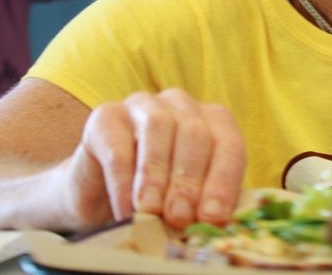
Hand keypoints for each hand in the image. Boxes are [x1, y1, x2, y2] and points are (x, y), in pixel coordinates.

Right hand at [62, 89, 246, 229]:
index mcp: (213, 121)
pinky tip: (125, 209)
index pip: (229, 145)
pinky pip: (117, 144)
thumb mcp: (187, 202)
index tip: (213, 216)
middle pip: (195, 133)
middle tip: (180, 218)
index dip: (223, 181)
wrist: (103, 197)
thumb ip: (203, 206)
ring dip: (156, 175)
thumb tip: (213, 225)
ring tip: (151, 212)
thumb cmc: (157, 198)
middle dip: (188, 180)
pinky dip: (123, 181)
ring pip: (158, 127)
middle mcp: (182, 105)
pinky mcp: (106, 116)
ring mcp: (144, 105)